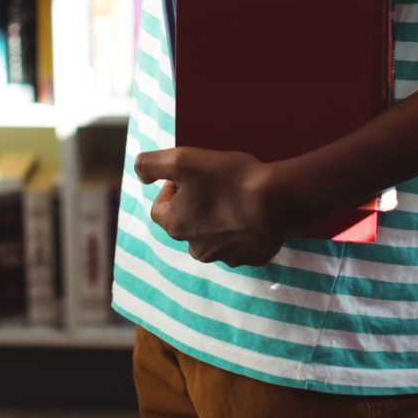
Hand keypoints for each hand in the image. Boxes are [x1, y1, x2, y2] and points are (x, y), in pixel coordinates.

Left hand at [133, 146, 296, 268]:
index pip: (159, 208)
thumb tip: (140, 173)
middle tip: (213, 183)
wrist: (278, 202)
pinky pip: (240, 242)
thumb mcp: (181, 159)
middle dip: (194, 204)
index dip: (170, 187)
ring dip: (218, 218)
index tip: (190, 175)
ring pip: (212, 235)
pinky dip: (242, 228)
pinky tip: (253, 210)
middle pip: (186, 223)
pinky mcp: (252, 257)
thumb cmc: (229, 179)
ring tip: (234, 196)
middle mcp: (197, 248)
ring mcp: (226, 256)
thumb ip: (150, 164)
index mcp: (176, 227)